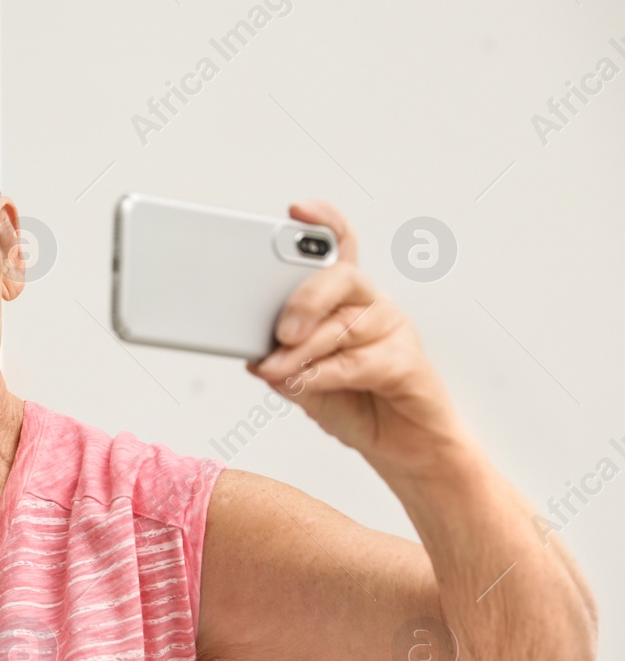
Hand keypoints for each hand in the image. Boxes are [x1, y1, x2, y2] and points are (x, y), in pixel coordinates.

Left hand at [246, 199, 469, 471]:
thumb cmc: (354, 405)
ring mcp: (392, 331)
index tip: (296, 211)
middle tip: (279, 329)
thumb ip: (280, 363)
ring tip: (274, 368)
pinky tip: (303, 382)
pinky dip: (325, 373)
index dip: (323, 223)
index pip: (339, 248)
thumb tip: (252, 352)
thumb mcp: (302, 381)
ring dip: (302, 350)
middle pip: (340, 278)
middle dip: (303, 299)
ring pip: (343, 325)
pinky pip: (360, 361)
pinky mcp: (407, 362)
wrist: (401, 448)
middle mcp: (370, 307)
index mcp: (343, 302)